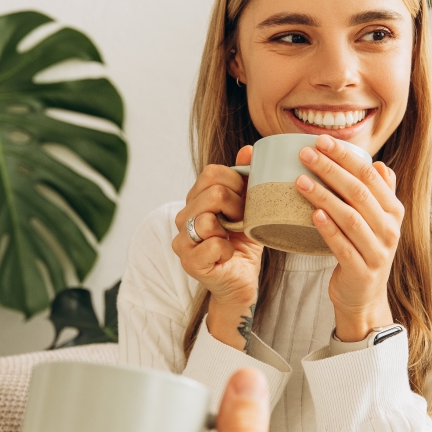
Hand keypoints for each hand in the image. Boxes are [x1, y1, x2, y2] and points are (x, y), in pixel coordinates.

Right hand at [173, 146, 262, 348]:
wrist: (242, 282)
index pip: (211, 172)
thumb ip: (245, 179)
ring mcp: (182, 241)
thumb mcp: (249, 208)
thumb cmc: (243, 245)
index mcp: (195, 199)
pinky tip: (229, 255)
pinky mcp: (190, 262)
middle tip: (243, 220)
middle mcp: (183, 217)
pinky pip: (212, 245)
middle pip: (211, 192)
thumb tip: (249, 149)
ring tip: (235, 237)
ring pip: (207, 218)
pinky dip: (228, 249)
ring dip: (231, 228)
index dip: (236, 183)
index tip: (247, 200)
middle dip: (237, 205)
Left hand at [296, 135, 401, 341]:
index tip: (322, 141)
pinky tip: (312, 214)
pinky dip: (328, 229)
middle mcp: (390, 228)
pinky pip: (343, 246)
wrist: (363, 297)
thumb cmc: (364, 251)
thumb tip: (378, 164)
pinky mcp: (361, 270)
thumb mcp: (377, 222)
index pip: (370, 175)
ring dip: (324, 196)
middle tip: (305, 154)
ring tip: (300, 180)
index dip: (346, 156)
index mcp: (393, 210)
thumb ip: (379, 194)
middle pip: (359, 192)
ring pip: (350, 217)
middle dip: (331, 169)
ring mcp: (377, 251)